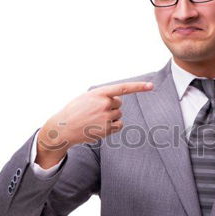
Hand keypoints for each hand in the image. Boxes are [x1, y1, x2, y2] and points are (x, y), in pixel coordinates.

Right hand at [35, 81, 153, 167]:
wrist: (63, 127)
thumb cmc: (75, 110)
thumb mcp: (87, 97)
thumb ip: (102, 96)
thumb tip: (117, 101)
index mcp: (98, 93)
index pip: (122, 88)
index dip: (138, 87)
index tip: (151, 86)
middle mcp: (104, 104)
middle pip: (119, 103)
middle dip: (111, 106)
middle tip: (96, 110)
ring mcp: (106, 117)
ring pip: (119, 114)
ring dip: (111, 116)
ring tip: (95, 119)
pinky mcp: (107, 129)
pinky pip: (119, 125)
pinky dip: (113, 126)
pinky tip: (100, 126)